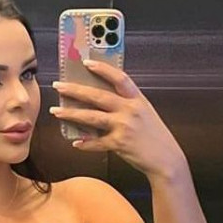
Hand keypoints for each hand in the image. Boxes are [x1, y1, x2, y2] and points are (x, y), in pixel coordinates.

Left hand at [50, 59, 185, 178]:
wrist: (166, 160)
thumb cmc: (155, 137)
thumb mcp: (145, 114)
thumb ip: (127, 105)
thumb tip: (103, 101)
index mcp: (137, 100)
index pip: (119, 78)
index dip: (102, 69)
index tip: (86, 62)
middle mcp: (130, 110)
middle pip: (98, 96)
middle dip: (75, 90)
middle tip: (58, 86)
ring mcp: (124, 126)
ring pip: (92, 117)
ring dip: (72, 114)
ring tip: (56, 111)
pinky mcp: (119, 144)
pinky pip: (97, 143)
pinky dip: (86, 144)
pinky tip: (76, 143)